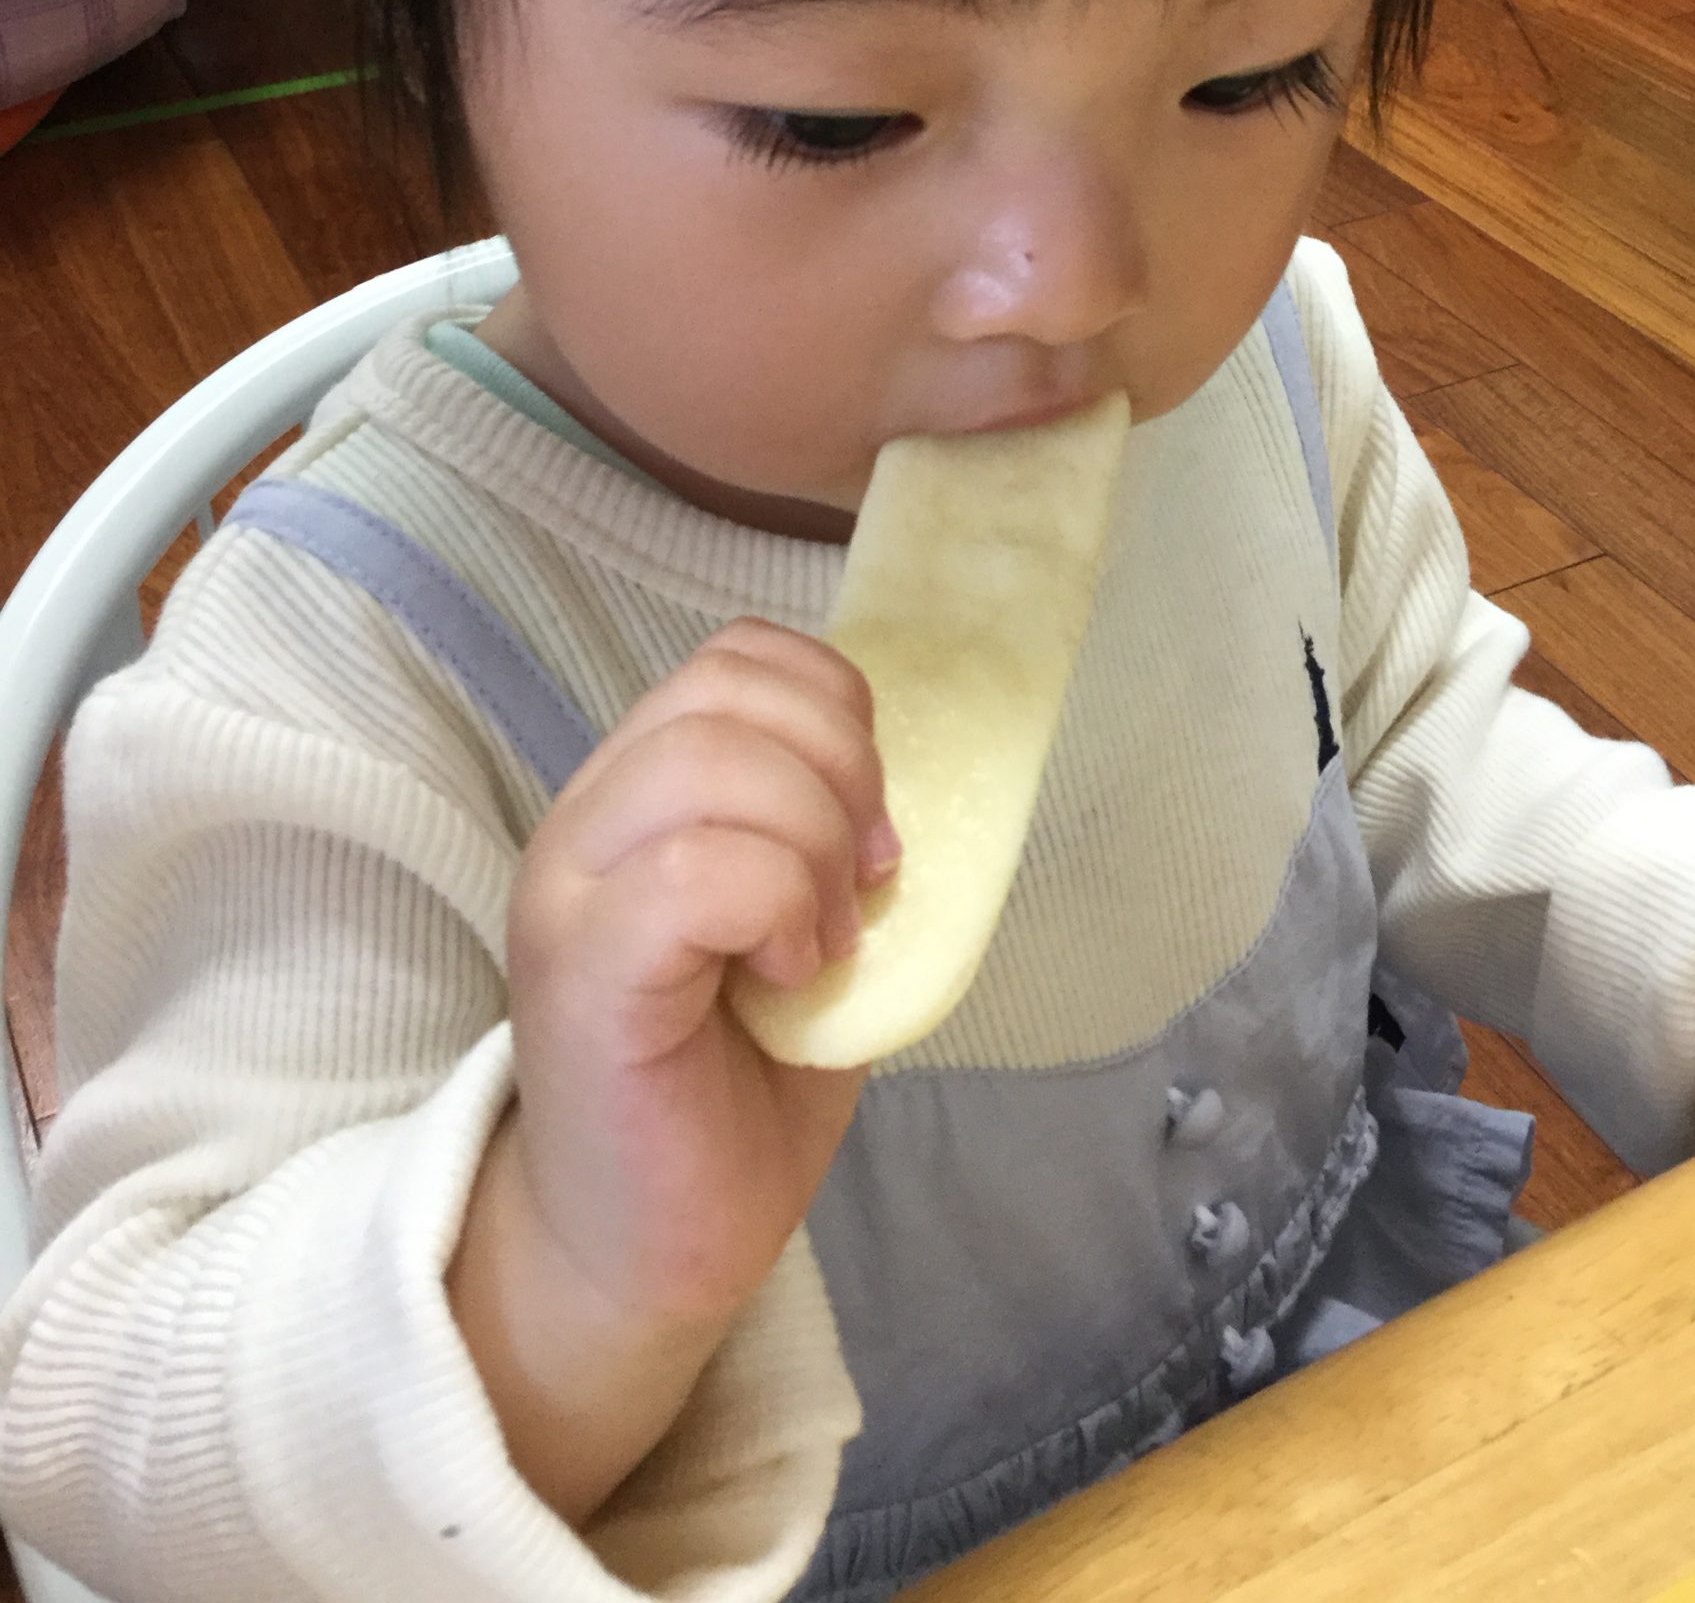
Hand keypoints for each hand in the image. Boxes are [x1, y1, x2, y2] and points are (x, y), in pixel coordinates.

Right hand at [449, 619, 896, 1517]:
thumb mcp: (807, 925)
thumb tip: (913, 781)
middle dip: (838, 769)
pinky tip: (791, 973)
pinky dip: (777, 905)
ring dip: (811, 841)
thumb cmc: (730, 1088)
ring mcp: (571, 889)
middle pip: (724, 691)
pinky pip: (695, 872)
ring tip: (827, 940)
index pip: (735, 658)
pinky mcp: (582, 971)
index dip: (832, 710)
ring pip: (708, 761)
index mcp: (637, 791)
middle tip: (867, 883)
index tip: (876, 825)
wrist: (644, 1247)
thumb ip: (830, 835)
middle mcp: (586, 818)